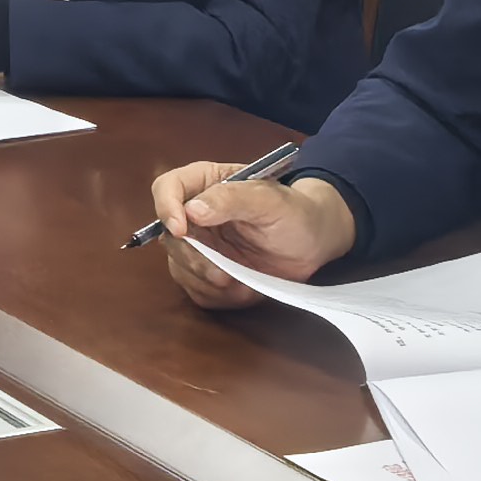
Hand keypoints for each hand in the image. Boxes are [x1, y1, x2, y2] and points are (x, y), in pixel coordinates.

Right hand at [146, 160, 356, 309]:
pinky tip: (243, 291)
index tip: (181, 230)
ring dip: (206, 282)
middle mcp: (195, 215)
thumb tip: (191, 210)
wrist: (314, 244)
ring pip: (178, 266)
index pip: (166, 187)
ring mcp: (199, 245)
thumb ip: (232, 199)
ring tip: (242, 284)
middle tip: (223, 275)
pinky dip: (216, 297)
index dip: (166, 208)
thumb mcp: (269, 201)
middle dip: (193, 259)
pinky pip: (195, 289)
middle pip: (168, 236)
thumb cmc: (295, 213)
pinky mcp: (207, 273)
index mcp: (205, 183)